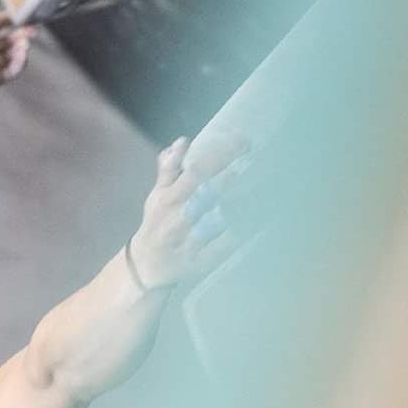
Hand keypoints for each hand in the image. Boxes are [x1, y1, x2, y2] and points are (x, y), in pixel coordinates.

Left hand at [0, 8, 36, 95]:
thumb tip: (0, 12)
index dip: (7, 23)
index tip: (20, 19)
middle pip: (5, 42)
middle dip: (19, 36)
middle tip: (33, 31)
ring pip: (10, 56)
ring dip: (20, 49)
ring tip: (26, 45)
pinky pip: (12, 70)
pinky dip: (19, 63)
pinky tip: (24, 55)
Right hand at [129, 132, 250, 289]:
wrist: (145, 265)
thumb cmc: (157, 223)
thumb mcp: (157, 195)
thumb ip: (169, 169)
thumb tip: (182, 141)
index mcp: (168, 198)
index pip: (195, 172)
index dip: (220, 156)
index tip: (244, 142)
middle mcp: (177, 218)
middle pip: (207, 192)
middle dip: (233, 175)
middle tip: (257, 160)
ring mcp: (188, 241)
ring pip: (216, 219)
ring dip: (238, 203)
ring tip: (262, 186)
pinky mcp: (198, 262)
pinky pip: (221, 248)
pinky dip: (238, 235)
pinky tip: (258, 223)